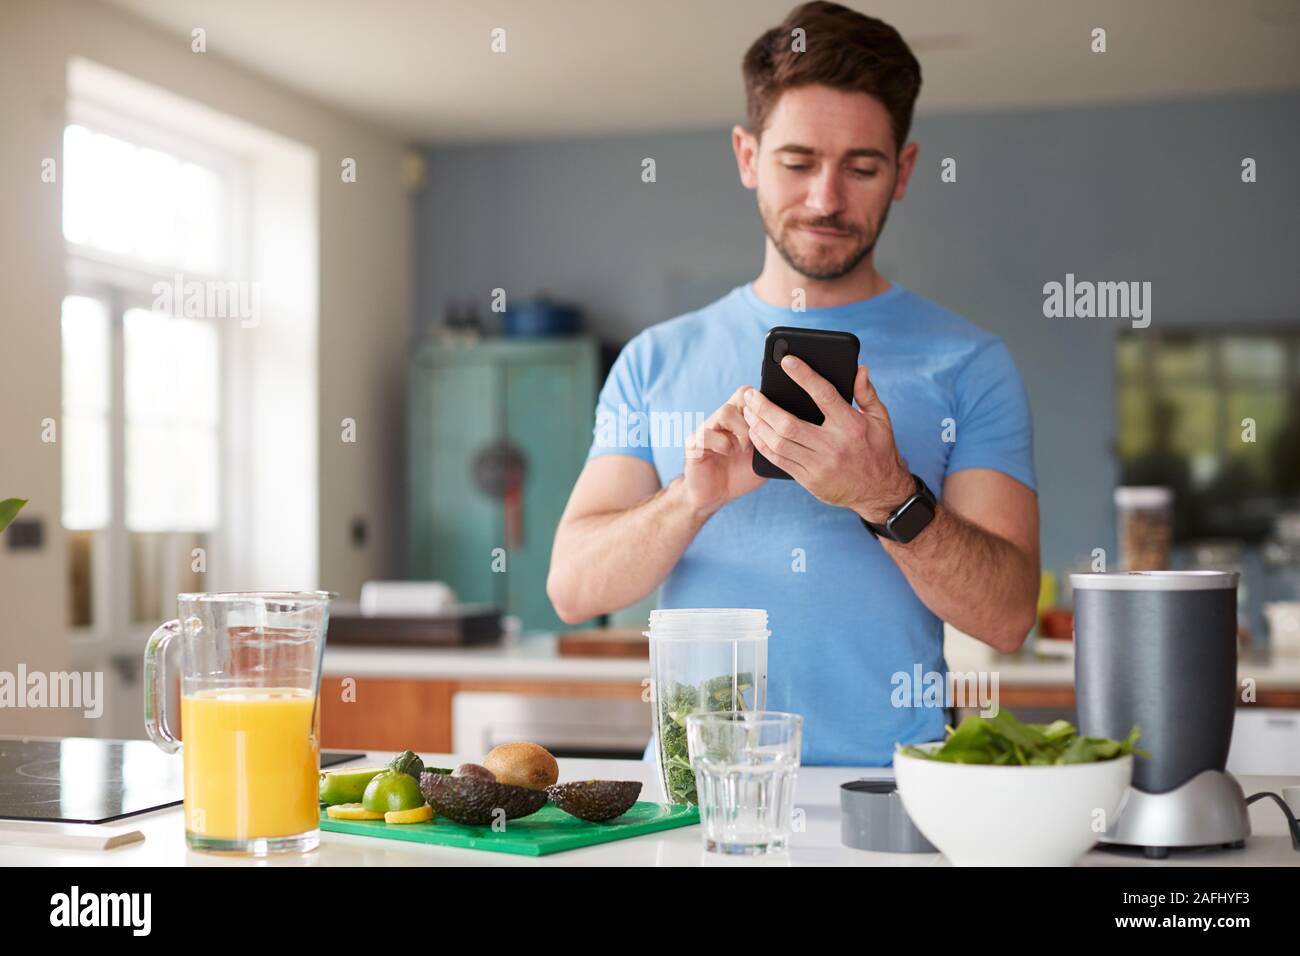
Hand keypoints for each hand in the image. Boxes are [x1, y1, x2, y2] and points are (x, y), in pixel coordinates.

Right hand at [683, 386, 766, 516]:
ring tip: (744, 448)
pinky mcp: (694, 444)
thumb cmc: (741, 475)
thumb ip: (775, 440)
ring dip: (741, 431)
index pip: (754, 394)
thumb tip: (799, 431)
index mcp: (741, 418)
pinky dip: (722, 444)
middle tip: (760, 436)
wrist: (715, 496)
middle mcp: (723, 418)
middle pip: (743, 395)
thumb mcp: (764, 456)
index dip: (766, 404)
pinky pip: (707, 433)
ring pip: (725, 411)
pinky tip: (728, 454)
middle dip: (757, 416)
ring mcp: (707, 428)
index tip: (773, 426)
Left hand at [742, 356, 912, 521]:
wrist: (879, 492)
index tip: (786, 361)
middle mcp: (833, 445)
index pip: (824, 395)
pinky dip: (763, 445)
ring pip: (779, 443)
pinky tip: (755, 432)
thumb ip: (866, 393)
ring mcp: (819, 465)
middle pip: (789, 424)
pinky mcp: (809, 480)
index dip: (804, 376)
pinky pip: (779, 461)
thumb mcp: (880, 419)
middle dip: (764, 407)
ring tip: (748, 411)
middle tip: (750, 394)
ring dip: (759, 425)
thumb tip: (859, 368)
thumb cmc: (878, 450)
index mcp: (851, 426)